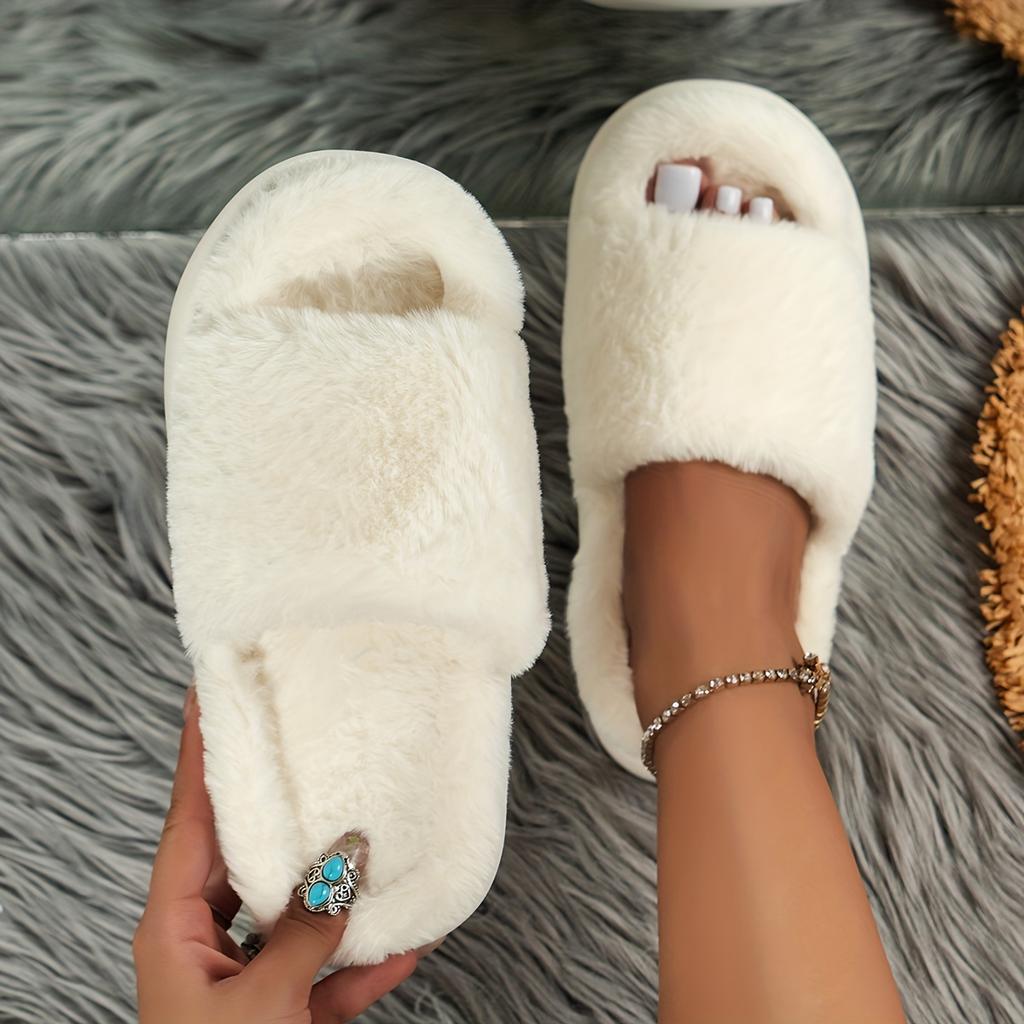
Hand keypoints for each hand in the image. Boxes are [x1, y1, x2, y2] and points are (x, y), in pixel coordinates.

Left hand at [134, 688, 416, 1022]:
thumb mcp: (258, 1008)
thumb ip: (304, 931)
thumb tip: (347, 860)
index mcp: (175, 927)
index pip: (190, 820)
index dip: (200, 756)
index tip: (211, 692)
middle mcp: (208, 941)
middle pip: (251, 852)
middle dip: (286, 805)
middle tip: (314, 745)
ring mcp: (248, 977)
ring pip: (300, 910)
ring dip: (345, 887)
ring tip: (382, 834)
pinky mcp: (285, 1012)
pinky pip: (332, 970)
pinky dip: (370, 958)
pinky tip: (412, 933)